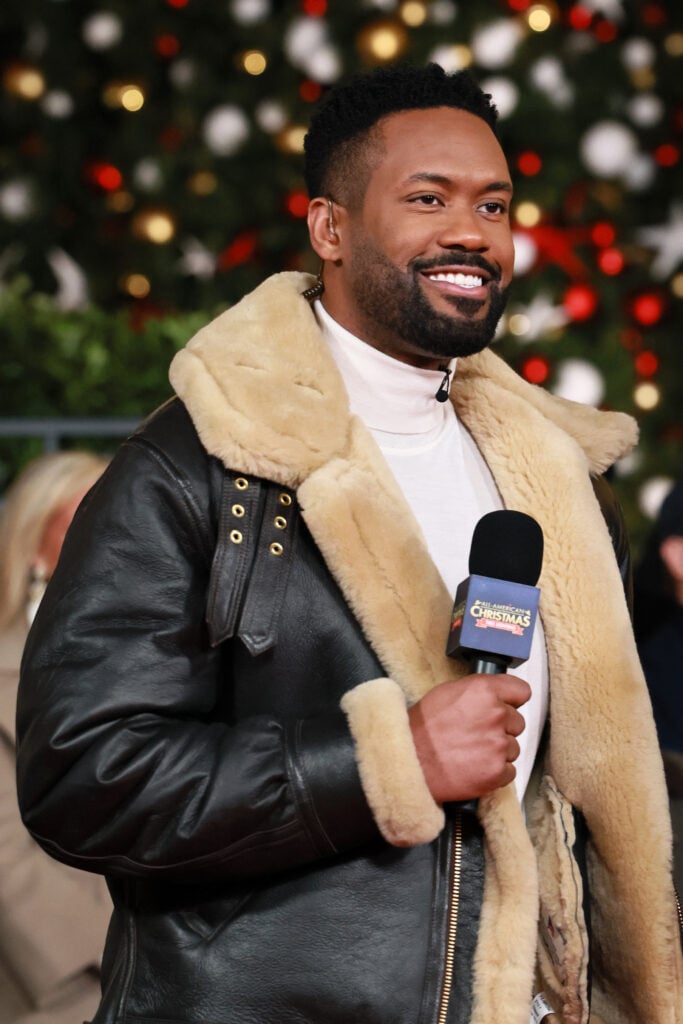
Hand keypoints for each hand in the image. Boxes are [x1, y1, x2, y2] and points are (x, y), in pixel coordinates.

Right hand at [408, 673, 530, 802]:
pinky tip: (474, 767)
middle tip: (476, 734)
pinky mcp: (497, 771)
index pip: (521, 691)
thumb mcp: (446, 693)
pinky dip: (495, 772)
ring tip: (471, 752)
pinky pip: (509, 771)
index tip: (505, 706)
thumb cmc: (421, 728)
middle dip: (501, 728)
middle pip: (517, 722)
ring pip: (513, 748)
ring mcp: (498, 744)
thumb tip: (497, 695)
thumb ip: (478, 691)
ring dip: (497, 751)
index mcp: (484, 691)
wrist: (409, 762)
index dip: (511, 700)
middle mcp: (496, 715)